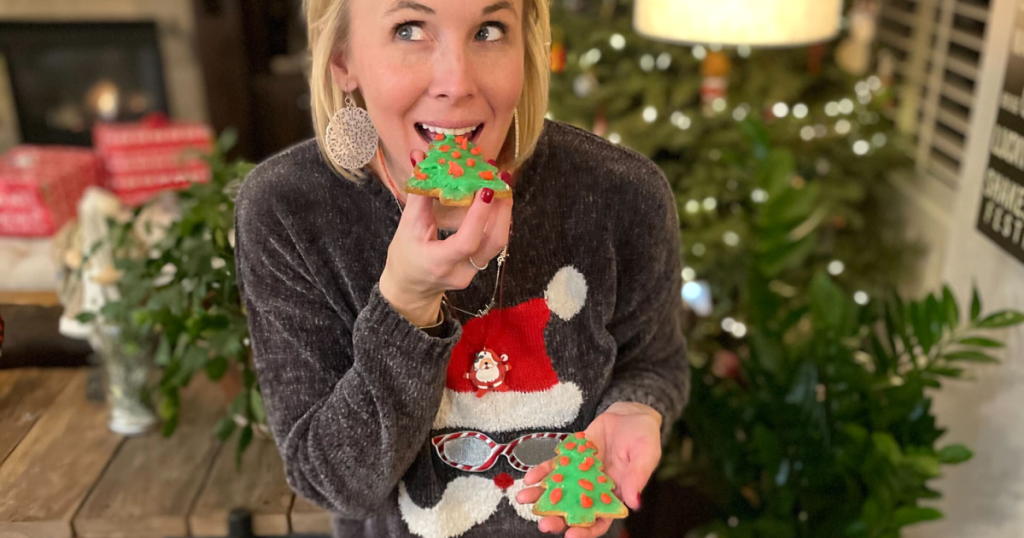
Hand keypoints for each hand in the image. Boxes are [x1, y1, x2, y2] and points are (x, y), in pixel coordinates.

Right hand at [379, 150, 512, 326]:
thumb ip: (419, 193)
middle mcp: (461, 271)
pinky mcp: (480, 266)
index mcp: (438, 263)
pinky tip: (497, 200)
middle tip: (501, 179)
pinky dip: (497, 219)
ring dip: (503, 212)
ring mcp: (474, 272)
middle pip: (493, 242)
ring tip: (502, 184)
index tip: (486, 189)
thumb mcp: (407, 227)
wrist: (410, 288)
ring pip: (498, 242)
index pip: (466, 242)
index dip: (479, 216)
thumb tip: (420, 158)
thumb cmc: (404, 256)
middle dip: (501, 209)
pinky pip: (494, 242)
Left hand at [515, 402, 661, 536]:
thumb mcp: (646, 455)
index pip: (600, 521)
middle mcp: (594, 489)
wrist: (630, 414)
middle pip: (574, 510)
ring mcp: (580, 474)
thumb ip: (637, 478)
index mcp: (614, 496)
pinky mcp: (571, 457)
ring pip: (559, 490)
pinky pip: (554, 468)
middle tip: (543, 523)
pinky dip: (541, 473)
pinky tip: (529, 478)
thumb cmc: (644, 437)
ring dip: (541, 497)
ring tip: (524, 498)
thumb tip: (634, 503)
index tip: (571, 536)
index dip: (586, 530)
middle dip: (557, 518)